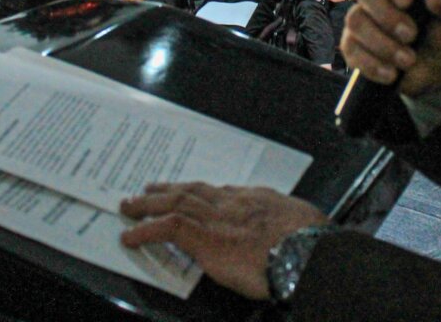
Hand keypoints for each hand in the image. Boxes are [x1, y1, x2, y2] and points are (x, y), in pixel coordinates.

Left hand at [120, 183, 327, 300]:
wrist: (306, 250)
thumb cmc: (311, 241)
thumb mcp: (303, 222)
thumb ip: (286, 222)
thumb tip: (287, 229)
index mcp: (256, 200)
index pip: (221, 192)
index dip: (200, 193)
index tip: (189, 193)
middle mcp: (233, 203)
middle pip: (193, 191)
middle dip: (168, 190)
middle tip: (147, 190)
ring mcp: (217, 218)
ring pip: (175, 203)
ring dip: (149, 205)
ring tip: (130, 206)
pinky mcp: (205, 238)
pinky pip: (167, 228)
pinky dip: (146, 230)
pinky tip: (131, 236)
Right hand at [341, 0, 440, 96]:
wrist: (437, 73)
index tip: (407, 1)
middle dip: (386, 16)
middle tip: (411, 35)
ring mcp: (363, 16)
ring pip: (355, 19)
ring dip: (382, 44)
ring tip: (408, 60)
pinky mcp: (353, 43)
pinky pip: (350, 48)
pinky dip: (372, 64)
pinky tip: (391, 74)